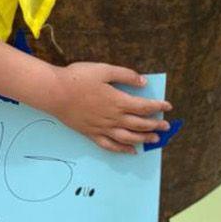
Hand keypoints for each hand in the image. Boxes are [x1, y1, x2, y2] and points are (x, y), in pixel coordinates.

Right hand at [46, 62, 172, 153]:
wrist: (53, 92)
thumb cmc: (77, 78)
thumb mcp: (103, 70)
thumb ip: (125, 75)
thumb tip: (143, 82)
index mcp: (118, 101)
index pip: (144, 106)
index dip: (158, 106)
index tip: (167, 106)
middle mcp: (113, 117)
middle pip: (140, 124)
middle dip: (156, 125)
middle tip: (166, 126)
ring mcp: (102, 128)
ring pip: (129, 137)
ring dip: (144, 139)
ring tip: (155, 139)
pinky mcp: (91, 133)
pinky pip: (110, 145)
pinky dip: (123, 150)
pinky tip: (131, 151)